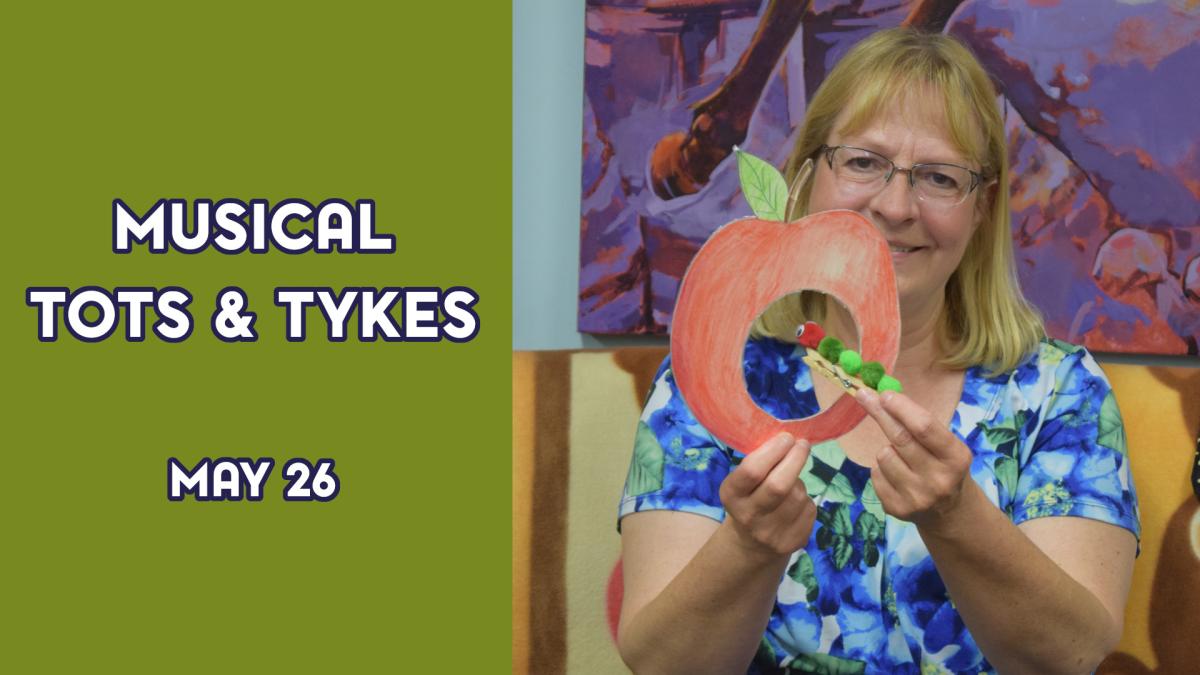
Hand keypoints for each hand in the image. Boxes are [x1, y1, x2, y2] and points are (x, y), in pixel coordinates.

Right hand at [718, 433, 816, 560]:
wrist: (751, 544)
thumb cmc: (748, 500)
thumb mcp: (742, 483)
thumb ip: (760, 463)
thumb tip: (788, 440)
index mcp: (731, 496)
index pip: (752, 470)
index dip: (773, 450)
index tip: (786, 438)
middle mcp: (749, 517)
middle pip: (779, 485)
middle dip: (795, 459)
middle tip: (802, 444)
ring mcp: (771, 533)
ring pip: (798, 495)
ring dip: (799, 482)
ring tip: (791, 482)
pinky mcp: (793, 543)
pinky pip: (809, 510)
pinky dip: (806, 500)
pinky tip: (795, 504)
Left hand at [854, 389, 973, 532]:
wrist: (949, 512)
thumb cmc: (944, 467)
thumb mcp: (947, 446)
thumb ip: (922, 425)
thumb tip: (884, 397)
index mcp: (956, 458)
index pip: (924, 427)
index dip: (902, 408)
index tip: (884, 394)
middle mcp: (939, 480)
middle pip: (900, 438)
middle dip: (880, 413)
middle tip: (864, 395)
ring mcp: (917, 497)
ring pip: (883, 456)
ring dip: (886, 449)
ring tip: (900, 457)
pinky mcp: (897, 509)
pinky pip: (875, 475)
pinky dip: (881, 469)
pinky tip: (896, 475)